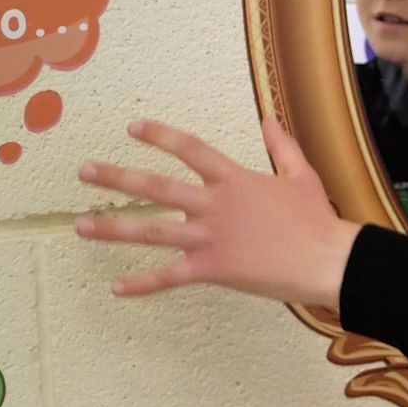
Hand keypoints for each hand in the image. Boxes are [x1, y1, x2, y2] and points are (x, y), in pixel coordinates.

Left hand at [75, 116, 362, 307]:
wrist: (327, 260)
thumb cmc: (317, 221)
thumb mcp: (300, 175)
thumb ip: (281, 145)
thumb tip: (268, 119)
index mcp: (234, 180)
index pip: (190, 149)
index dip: (160, 135)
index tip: (133, 127)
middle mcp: (215, 205)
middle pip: (156, 187)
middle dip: (116, 178)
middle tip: (84, 172)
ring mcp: (210, 237)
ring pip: (151, 231)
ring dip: (113, 229)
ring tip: (80, 226)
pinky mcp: (213, 269)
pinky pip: (169, 277)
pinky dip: (142, 284)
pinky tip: (116, 288)